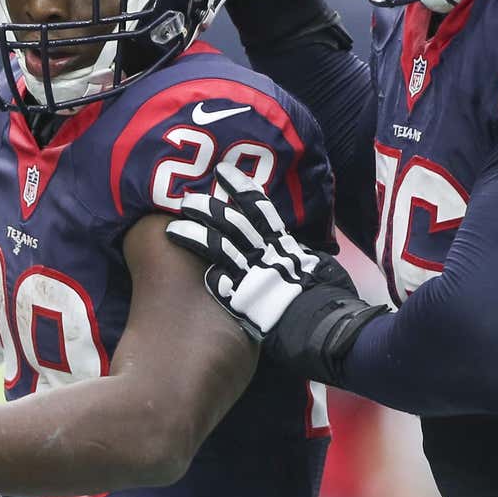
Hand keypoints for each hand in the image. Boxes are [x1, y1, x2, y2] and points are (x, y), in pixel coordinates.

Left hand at [166, 162, 386, 383]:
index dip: (240, 187)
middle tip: (186, 198)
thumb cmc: (325, 294)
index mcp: (283, 241)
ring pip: (218, 247)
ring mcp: (251, 274)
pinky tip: (185, 268)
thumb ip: (299, 253)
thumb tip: (295, 249)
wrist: (323, 325)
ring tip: (173, 228)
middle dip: (208, 208)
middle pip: (231, 222)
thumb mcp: (315, 265)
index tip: (222, 171)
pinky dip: (204, 272)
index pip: (258, 206)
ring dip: (194, 235)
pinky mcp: (241, 297)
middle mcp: (264, 252)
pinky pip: (218, 281)